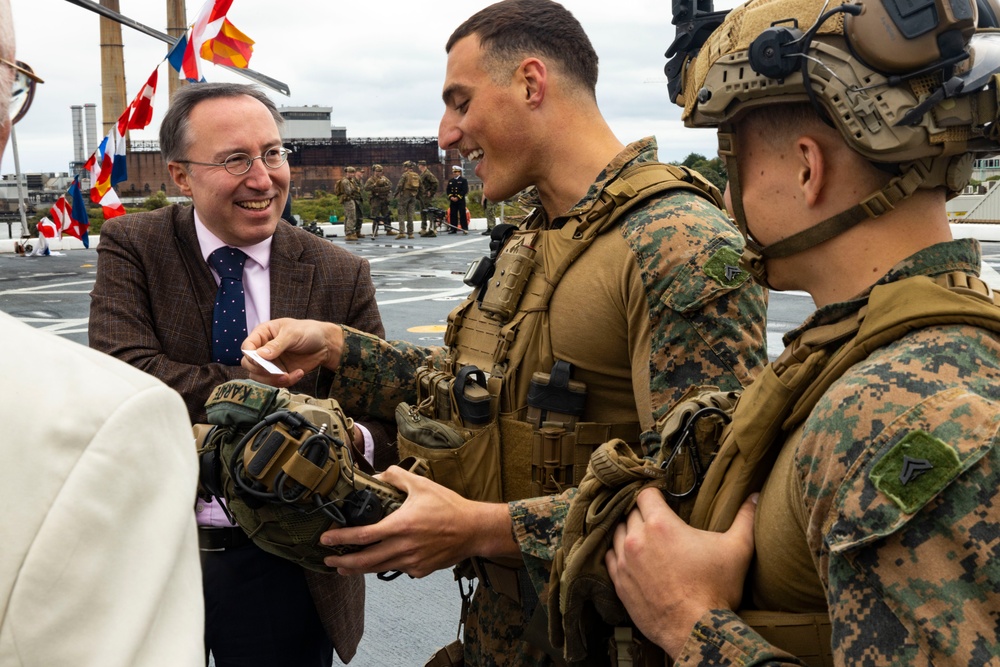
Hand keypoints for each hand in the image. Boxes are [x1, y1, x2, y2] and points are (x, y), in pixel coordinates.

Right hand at [241, 318, 343, 387]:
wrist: (325, 344)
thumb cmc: (308, 331)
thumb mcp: (292, 334)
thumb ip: (276, 345)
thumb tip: (260, 355)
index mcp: (262, 334)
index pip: (247, 347)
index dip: (251, 356)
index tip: (261, 362)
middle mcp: (263, 349)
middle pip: (249, 365)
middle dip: (261, 371)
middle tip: (275, 371)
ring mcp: (271, 363)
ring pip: (259, 377)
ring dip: (272, 380)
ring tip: (288, 376)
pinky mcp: (280, 373)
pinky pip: (275, 383)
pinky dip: (286, 382)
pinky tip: (299, 373)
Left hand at [320, 466, 517, 576]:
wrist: (474, 529)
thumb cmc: (449, 507)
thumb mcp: (422, 484)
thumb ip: (397, 476)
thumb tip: (378, 474)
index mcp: (401, 525)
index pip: (363, 535)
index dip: (341, 538)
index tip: (325, 539)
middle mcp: (403, 547)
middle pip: (364, 560)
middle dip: (342, 562)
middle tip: (328, 559)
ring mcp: (412, 562)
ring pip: (378, 569)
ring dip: (357, 569)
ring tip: (344, 567)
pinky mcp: (420, 570)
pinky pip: (397, 569)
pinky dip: (385, 566)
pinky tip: (380, 561)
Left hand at [606, 488, 756, 657]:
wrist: (695, 631)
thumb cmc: (715, 589)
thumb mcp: (738, 549)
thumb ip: (745, 518)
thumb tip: (757, 496)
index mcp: (660, 525)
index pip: (645, 494)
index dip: (654, 494)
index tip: (662, 499)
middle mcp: (636, 539)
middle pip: (631, 513)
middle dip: (643, 513)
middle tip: (657, 521)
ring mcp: (624, 562)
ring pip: (616, 533)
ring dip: (628, 532)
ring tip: (643, 538)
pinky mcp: (619, 583)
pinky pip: (609, 558)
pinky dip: (618, 554)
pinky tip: (630, 557)